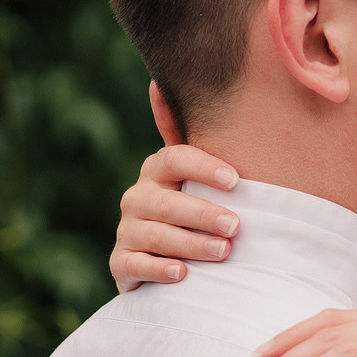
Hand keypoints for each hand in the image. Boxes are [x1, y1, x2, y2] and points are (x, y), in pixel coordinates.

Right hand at [111, 145, 239, 291]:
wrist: (158, 256)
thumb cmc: (187, 208)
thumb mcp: (189, 175)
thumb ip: (182, 136)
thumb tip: (157, 83)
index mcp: (156, 171)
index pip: (175, 159)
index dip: (203, 168)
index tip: (235, 181)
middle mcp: (137, 197)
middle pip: (168, 202)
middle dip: (202, 214)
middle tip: (236, 226)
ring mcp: (127, 231)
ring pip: (155, 235)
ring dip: (190, 243)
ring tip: (223, 252)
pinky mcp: (121, 264)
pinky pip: (136, 265)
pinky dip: (159, 269)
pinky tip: (182, 274)